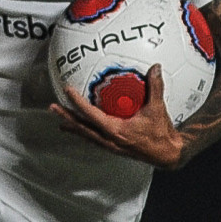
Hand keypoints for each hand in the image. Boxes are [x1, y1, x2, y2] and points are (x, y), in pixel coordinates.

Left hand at [50, 65, 185, 169]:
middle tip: (53, 108)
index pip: (92, 115)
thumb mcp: (158, 109)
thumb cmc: (162, 134)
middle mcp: (110, 140)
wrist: (167, 154)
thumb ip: (155, 87)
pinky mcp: (114, 147)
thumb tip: (155, 67)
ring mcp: (111, 145)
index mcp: (117, 131)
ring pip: (86, 135)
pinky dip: (85, 132)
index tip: (68, 90)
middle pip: (82, 128)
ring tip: (60, 120)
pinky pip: (94, 139)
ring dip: (73, 126)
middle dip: (66, 117)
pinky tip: (81, 129)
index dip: (78, 103)